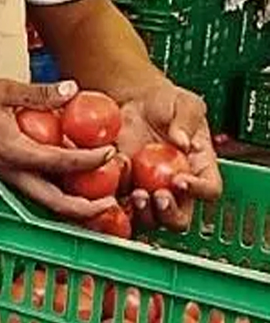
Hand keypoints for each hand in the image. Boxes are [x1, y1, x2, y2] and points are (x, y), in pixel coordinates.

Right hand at [0, 79, 118, 219]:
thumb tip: (73, 89)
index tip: (110, 153)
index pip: (59, 162)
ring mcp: (2, 178)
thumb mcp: (3, 90)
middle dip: (83, 208)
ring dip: (70, 207)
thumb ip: (39, 92)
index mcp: (11, 151)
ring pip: (41, 203)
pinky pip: (31, 193)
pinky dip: (53, 196)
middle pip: (52, 201)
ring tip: (96, 204)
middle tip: (111, 203)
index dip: (89, 160)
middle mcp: (8, 172)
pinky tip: (67, 188)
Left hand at [114, 80, 221, 231]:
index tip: (181, 180)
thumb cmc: (165, 104)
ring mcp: (149, 190)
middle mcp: (176, 186)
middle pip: (180, 218)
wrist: (133, 102)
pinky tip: (114, 189)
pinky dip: (116, 206)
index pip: (209, 190)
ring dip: (144, 213)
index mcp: (199, 167)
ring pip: (151, 220)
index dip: (199, 190)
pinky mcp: (124, 190)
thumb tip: (183, 141)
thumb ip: (186, 121)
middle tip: (158, 195)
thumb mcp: (184, 103)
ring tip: (137, 193)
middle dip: (169, 213)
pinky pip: (120, 209)